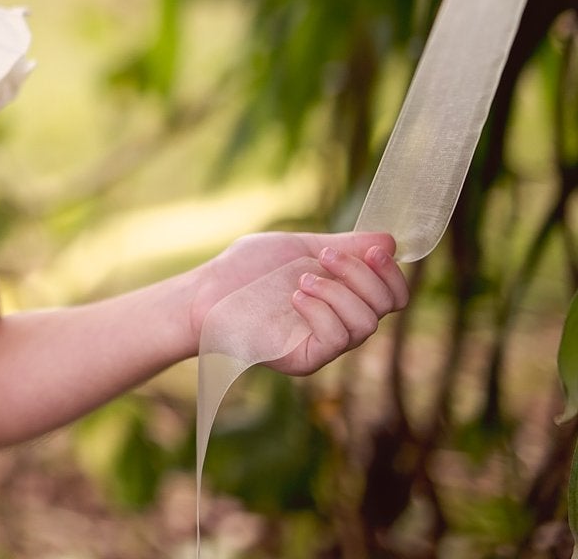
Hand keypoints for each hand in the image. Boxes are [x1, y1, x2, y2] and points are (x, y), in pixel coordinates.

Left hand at [187, 230, 409, 375]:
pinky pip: (337, 339)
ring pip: (366, 323)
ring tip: (301, 279)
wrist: (206, 293)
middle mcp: (341, 322)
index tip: (372, 251)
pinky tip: (295, 297)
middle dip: (361, 274)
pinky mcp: (307, 359)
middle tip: (324, 255)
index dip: (391, 272)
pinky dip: (322, 312)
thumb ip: (344, 245)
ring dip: (339, 292)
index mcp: (344, 296)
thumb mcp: (299, 247)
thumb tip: (390, 240)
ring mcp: (325, 343)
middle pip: (386, 306)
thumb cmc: (247, 270)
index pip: (393, 294)